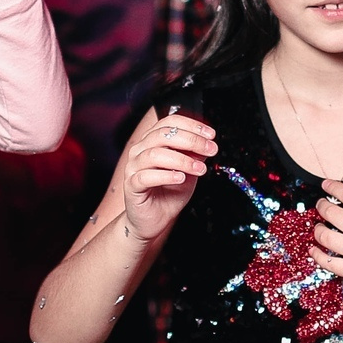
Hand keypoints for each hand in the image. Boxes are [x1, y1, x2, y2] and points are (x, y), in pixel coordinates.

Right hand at [114, 112, 218, 242]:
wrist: (153, 220)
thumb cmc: (168, 193)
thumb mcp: (188, 171)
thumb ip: (194, 156)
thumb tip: (207, 143)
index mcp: (152, 141)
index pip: (169, 122)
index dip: (192, 125)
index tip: (210, 134)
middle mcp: (140, 150)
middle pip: (163, 135)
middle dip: (191, 140)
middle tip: (211, 150)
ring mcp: (133, 167)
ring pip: (155, 154)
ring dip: (182, 160)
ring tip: (199, 168)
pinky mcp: (131, 185)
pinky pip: (146, 176)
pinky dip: (166, 175)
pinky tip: (180, 178)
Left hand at [310, 179, 342, 315]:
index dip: (332, 187)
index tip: (326, 185)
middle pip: (330, 212)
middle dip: (322, 206)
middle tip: (321, 205)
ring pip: (324, 235)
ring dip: (318, 229)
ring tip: (318, 227)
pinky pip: (327, 261)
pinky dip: (317, 254)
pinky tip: (314, 250)